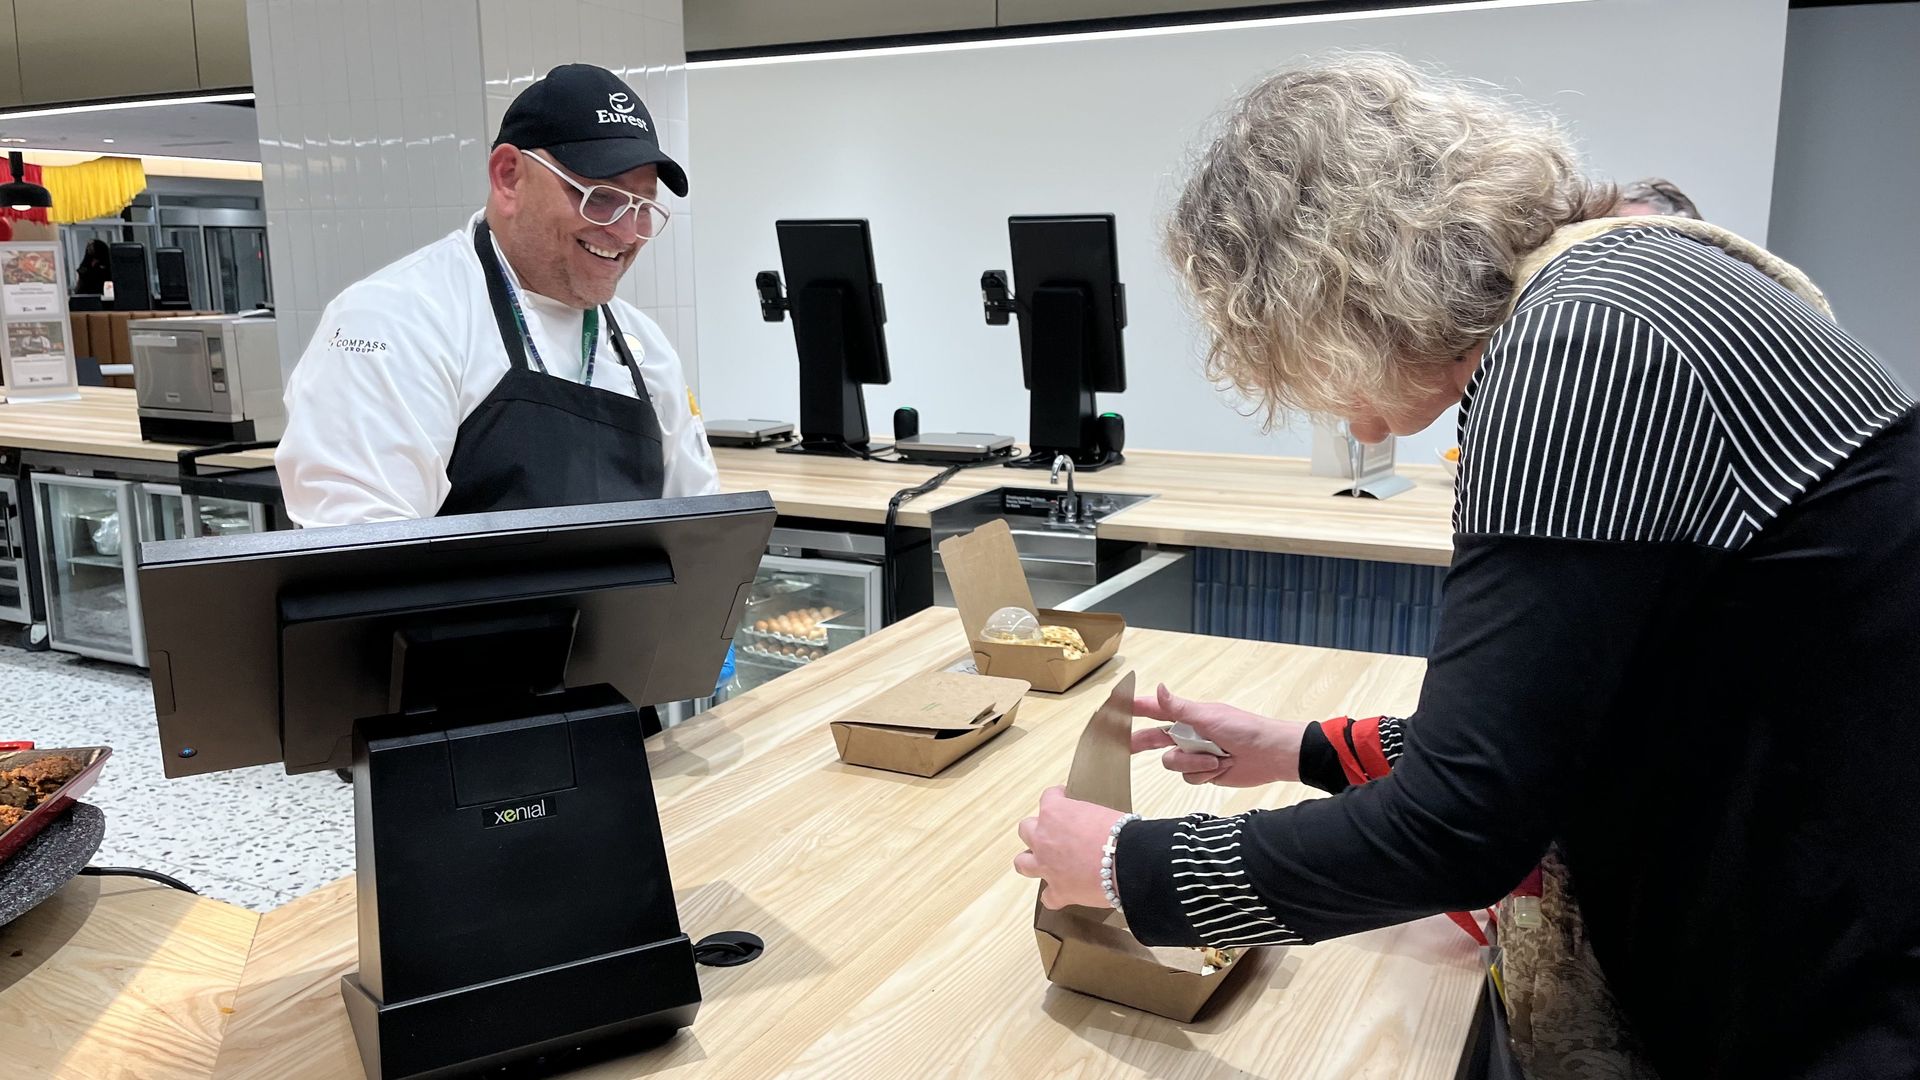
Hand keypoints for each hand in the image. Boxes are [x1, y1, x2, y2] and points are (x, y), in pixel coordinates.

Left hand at [1013, 786, 1126, 909]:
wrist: (1129, 861)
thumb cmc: (1121, 833)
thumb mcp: (1101, 812)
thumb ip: (1086, 817)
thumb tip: (1091, 826)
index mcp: (1055, 813)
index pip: (1048, 797)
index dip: (1057, 798)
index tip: (1063, 798)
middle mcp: (1043, 838)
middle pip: (1026, 829)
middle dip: (1037, 831)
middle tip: (1052, 834)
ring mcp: (1047, 866)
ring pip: (1022, 863)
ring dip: (1031, 861)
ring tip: (1043, 863)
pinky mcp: (1059, 891)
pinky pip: (1048, 898)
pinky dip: (1054, 896)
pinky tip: (1061, 894)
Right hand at [1130, 683, 1306, 786]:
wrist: (1270, 756)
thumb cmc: (1244, 729)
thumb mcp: (1208, 716)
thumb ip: (1179, 707)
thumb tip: (1158, 688)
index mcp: (1188, 715)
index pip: (1154, 709)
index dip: (1135, 708)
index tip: (1114, 707)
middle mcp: (1188, 734)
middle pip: (1154, 739)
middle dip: (1141, 743)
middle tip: (1121, 747)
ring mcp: (1195, 754)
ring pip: (1172, 763)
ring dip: (1192, 762)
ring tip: (1215, 757)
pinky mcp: (1203, 772)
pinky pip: (1189, 778)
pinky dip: (1204, 774)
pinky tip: (1220, 767)